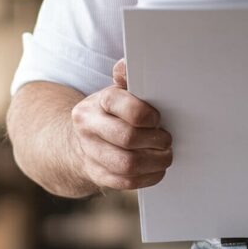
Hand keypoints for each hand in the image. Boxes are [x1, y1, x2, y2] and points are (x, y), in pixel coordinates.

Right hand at [69, 59, 173, 190]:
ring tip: (164, 155)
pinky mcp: (97, 174)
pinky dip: (148, 177)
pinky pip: (126, 182)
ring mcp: (90, 153)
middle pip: (127, 138)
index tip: (157, 119)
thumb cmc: (110, 114)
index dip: (147, 115)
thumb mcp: (117, 93)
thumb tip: (126, 66)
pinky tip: (156, 169)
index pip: (122, 106)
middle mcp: (88, 127)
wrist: (81, 140)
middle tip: (166, 140)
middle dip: (155, 141)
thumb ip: (127, 79)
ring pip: (127, 164)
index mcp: (96, 103)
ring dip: (155, 162)